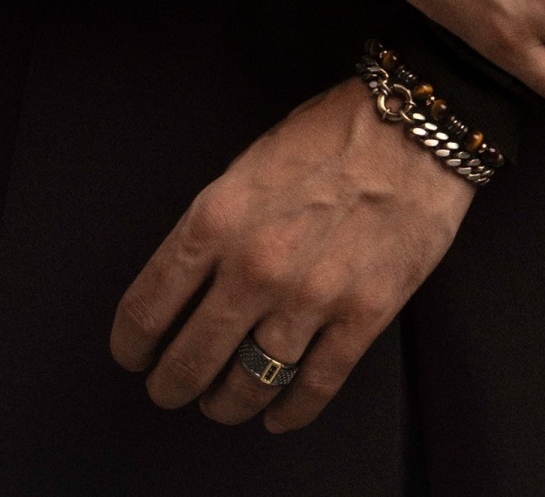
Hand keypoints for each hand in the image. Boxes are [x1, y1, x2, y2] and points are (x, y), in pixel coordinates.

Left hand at [109, 78, 474, 431]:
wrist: (414, 129)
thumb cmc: (331, 135)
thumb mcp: (247, 166)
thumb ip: (215, 226)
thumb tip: (192, 283)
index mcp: (215, 221)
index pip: (147, 309)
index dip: (130, 345)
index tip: (133, 354)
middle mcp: (255, 267)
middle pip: (191, 359)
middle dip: (171, 385)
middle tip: (170, 389)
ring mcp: (310, 297)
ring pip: (249, 383)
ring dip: (228, 404)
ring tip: (222, 405)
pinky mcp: (363, 316)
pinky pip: (315, 385)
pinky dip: (291, 412)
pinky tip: (278, 415)